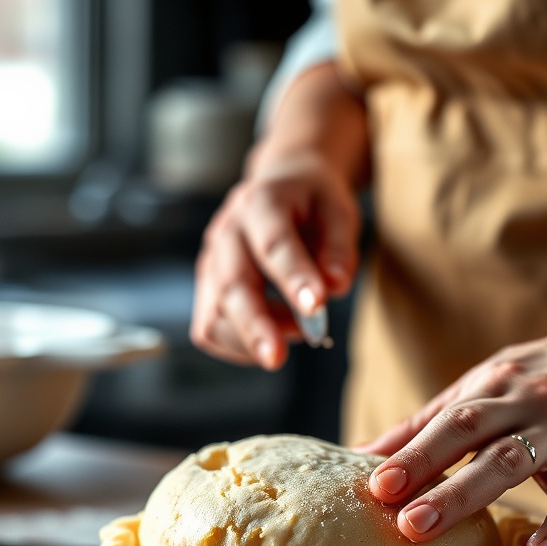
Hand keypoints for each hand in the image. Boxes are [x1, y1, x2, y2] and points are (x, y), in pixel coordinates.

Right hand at [190, 152, 359, 369]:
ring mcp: (211, 262)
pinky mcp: (207, 289)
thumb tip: (335, 285)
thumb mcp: (338, 212)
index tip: (316, 307)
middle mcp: (227, 232)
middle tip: (277, 358)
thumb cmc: (312, 204)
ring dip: (252, 338)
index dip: (294, 277)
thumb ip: (338, 249)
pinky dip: (240, 346)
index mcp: (261, 203)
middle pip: (231, 285)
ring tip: (299, 332)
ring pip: (215, 315)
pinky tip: (275, 335)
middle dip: (254, 326)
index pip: (273, 244)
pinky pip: (210, 329)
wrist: (283, 187)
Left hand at [363, 324, 546, 545]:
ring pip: (513, 463)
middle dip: (433, 476)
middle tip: (400, 518)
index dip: (412, 453)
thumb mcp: (480, 389)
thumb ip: (423, 425)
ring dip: (470, 497)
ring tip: (438, 533)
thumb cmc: (537, 380)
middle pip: (473, 437)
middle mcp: (524, 406)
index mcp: (490, 389)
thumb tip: (357, 454)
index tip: (376, 486)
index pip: (446, 421)